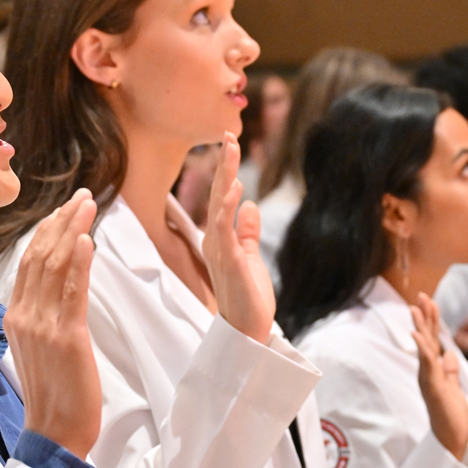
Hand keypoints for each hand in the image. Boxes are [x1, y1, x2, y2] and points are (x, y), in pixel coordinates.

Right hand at [6, 189, 100, 457]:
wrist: (55, 432)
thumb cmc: (55, 393)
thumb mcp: (40, 347)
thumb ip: (44, 315)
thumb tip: (60, 285)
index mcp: (16, 317)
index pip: (29, 262)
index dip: (47, 231)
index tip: (65, 209)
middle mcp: (24, 317)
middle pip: (40, 255)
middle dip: (62, 221)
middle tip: (83, 196)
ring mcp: (42, 326)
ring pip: (55, 266)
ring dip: (73, 230)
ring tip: (88, 204)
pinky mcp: (66, 338)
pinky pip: (71, 292)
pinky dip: (79, 263)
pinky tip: (87, 239)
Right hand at [201, 132, 276, 342]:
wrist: (248, 331)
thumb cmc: (248, 297)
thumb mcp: (251, 256)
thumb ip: (249, 232)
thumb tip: (252, 205)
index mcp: (219, 240)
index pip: (221, 199)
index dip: (226, 171)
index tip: (231, 144)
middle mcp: (215, 242)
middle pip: (217, 196)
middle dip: (224, 165)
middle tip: (228, 135)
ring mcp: (220, 251)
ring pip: (219, 207)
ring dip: (225, 178)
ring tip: (231, 151)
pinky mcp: (230, 262)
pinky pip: (225, 230)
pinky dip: (228, 208)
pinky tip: (236, 189)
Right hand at [409, 293, 467, 459]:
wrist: (452, 439)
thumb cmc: (452, 416)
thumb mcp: (453, 387)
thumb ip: (450, 370)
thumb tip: (450, 354)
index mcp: (432, 370)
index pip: (431, 339)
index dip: (430, 320)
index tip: (429, 300)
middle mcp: (427, 372)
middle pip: (425, 338)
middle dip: (424, 316)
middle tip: (421, 295)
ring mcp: (428, 378)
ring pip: (423, 348)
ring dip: (419, 327)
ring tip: (415, 308)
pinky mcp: (433, 387)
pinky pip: (427, 364)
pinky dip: (422, 348)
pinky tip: (417, 335)